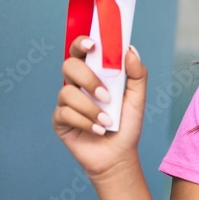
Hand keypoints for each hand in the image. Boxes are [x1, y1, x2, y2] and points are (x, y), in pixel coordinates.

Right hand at [52, 36, 147, 180]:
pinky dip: (85, 122)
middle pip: (69, 66)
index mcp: (94, 74)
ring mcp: (66, 102)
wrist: (118, 155)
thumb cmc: (126, 125)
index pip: (82, 52)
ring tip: (107, 122)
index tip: (92, 45)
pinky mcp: (60, 120)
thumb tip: (130, 50)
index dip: (82, 43)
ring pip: (67, 92)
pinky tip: (97, 130)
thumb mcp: (138, 99)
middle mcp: (77, 85)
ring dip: (91, 108)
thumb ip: (137, 74)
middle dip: (88, 79)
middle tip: (106, 95)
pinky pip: (65, 113)